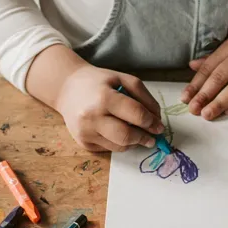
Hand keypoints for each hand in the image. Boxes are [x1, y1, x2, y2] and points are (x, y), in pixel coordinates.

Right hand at [26, 46, 162, 151]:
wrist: (67, 88)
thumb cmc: (98, 82)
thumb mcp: (123, 79)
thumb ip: (143, 97)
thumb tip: (157, 119)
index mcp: (103, 98)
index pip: (135, 115)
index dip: (152, 122)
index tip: (160, 126)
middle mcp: (92, 117)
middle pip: (126, 136)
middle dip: (144, 138)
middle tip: (153, 137)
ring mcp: (86, 132)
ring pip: (119, 146)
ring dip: (134, 142)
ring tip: (138, 133)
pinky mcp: (83, 143)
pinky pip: (109, 148)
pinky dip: (120, 142)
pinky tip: (118, 131)